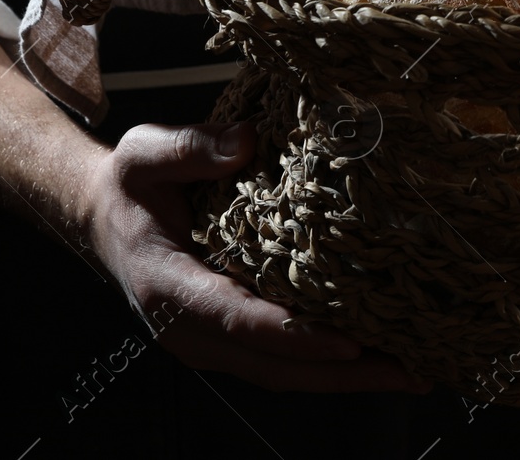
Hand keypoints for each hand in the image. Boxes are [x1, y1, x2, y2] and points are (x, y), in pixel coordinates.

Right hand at [85, 120, 431, 392]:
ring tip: (414, 369)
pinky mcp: (230, 341)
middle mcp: (189, 328)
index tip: (348, 341)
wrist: (106, 220)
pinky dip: (331, 365)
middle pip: (273, 364)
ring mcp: (210, 342)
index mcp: (167, 285)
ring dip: (348, 377)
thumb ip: (190, 147)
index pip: (236, 318)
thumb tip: (245, 143)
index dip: (294, 334)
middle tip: (411, 368)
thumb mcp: (145, 153)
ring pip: (284, 373)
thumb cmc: (131, 188)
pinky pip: (283, 362)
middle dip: (344, 371)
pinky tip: (380, 356)